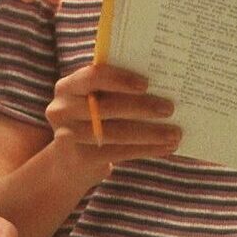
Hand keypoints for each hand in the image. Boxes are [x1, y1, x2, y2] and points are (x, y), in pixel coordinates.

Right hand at [46, 64, 180, 175]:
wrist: (71, 159)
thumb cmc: (93, 118)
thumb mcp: (96, 99)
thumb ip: (116, 90)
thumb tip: (163, 84)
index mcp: (68, 86)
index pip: (93, 76)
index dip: (120, 79)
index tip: (146, 84)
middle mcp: (62, 109)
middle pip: (106, 107)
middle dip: (142, 107)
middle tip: (170, 108)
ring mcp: (68, 136)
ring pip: (115, 133)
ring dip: (150, 134)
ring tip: (175, 134)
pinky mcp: (80, 159)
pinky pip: (118, 153)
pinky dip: (146, 150)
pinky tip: (166, 148)